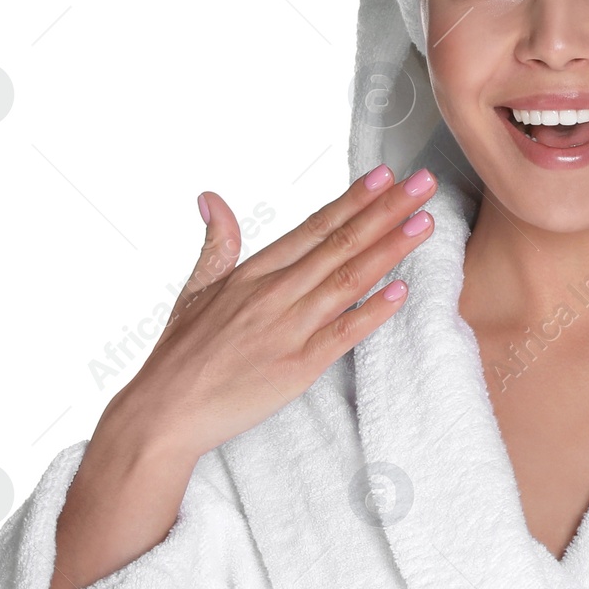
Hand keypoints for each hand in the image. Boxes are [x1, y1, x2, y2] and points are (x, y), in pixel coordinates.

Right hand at [115, 166, 438, 460]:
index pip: (315, 226)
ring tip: (424, 224)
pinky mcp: (299, 366)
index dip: (353, 199)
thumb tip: (211, 198)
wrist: (165, 412)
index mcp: (253, 272)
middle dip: (387, 211)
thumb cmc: (180, 354)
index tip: (385, 176)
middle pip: (341, 244)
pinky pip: (345, 333)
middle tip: (422, 184)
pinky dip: (375, 311)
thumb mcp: (194, 289)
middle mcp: (275, 293)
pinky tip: (402, 290)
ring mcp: (289, 328)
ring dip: (390, 249)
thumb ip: (216, 244)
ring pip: (349, 280)